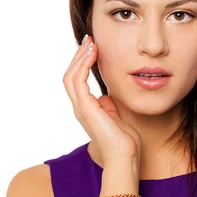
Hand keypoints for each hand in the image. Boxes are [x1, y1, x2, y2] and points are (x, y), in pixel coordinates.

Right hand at [63, 35, 141, 167]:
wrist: (125, 157)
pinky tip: (93, 53)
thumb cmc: (125, 142)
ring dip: (80, 57)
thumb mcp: (117, 118)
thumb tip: (107, 96)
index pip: (77, 81)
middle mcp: (80, 107)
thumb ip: (109, 107)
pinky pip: (78, 80)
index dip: (83, 63)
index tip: (93, 48)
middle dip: (79, 56)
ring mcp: (81, 108)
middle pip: (70, 75)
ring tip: (90, 43)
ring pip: (71, 76)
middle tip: (89, 40)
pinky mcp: (85, 108)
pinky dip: (83, 65)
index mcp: (87, 109)